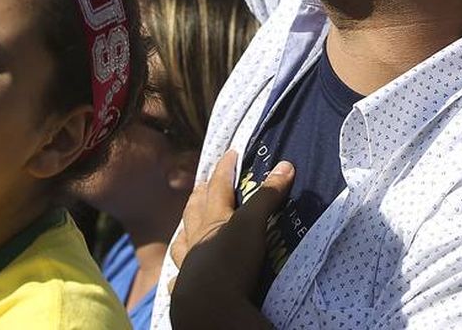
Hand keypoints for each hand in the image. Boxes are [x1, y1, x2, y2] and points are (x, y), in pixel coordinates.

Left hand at [169, 150, 289, 327]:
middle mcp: (197, 241)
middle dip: (199, 196)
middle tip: (201, 185)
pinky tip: (175, 277)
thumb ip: (267, 197)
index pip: (219, 188)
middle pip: (195, 212)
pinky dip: (178, 275)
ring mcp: (188, 266)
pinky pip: (178, 280)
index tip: (230, 154)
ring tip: (183, 227)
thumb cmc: (230, 262)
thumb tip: (285, 165)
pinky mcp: (185, 291)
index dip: (225, 169)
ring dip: (184, 232)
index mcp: (213, 221)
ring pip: (182, 243)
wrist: (207, 307)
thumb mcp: (252, 225)